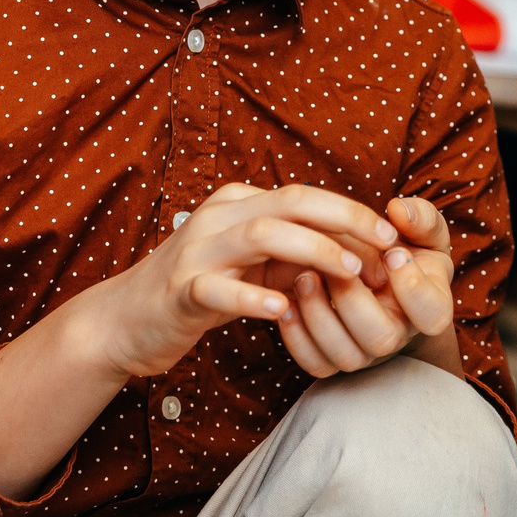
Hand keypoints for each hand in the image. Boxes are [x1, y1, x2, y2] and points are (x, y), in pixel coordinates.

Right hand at [87, 182, 396, 379]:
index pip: (305, 196)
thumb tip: (357, 253)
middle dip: (346, 221)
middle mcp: (219, 217)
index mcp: (238, 204)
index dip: (353, 214)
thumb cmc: (198, 290)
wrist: (124, 320)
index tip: (391, 238)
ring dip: (314, 251)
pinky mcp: (181, 290)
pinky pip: (221, 288)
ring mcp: (197, 251)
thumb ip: (294, 253)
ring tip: (350, 274)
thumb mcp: (250, 263)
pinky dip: (256, 297)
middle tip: (386, 247)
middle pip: (292, 202)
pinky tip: (285, 311)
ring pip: (263, 234)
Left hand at [261, 196, 455, 377]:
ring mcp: (364, 350)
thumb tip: (398, 212)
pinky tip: (286, 302)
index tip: (392, 253)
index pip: (433, 315)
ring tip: (304, 277)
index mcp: (427, 304)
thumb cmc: (399, 246)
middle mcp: (397, 334)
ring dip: (320, 316)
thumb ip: (420, 217)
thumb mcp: (420, 228)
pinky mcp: (332, 357)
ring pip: (346, 356)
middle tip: (335, 265)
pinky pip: (316, 363)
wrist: (371, 271)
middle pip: (381, 339)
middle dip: (353, 300)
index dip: (413, 288)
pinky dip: (296, 337)